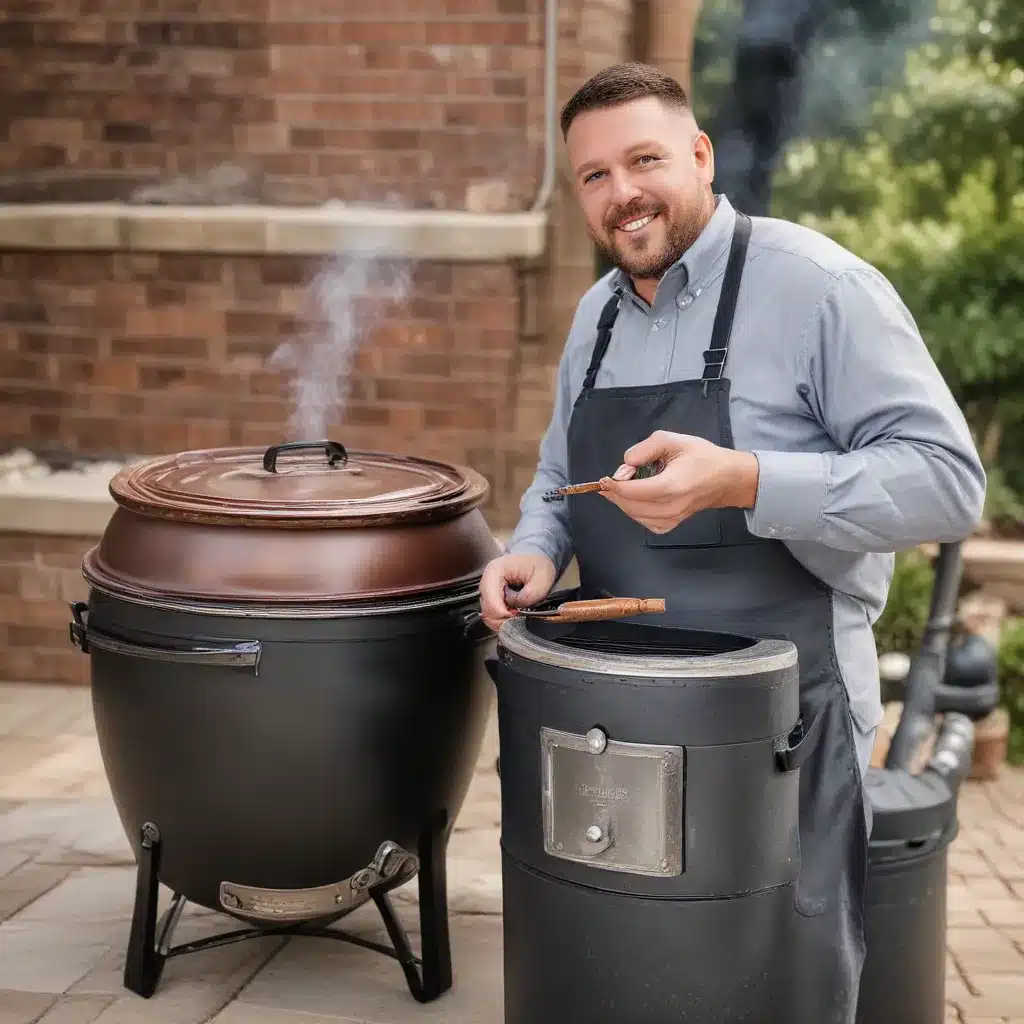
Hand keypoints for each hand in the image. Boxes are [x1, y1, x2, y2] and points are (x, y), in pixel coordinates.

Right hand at [479, 552, 557, 630]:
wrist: (536, 560)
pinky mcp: (491, 598)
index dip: (504, 614)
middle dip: (504, 619)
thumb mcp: (542, 578)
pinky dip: (503, 619)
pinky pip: (493, 615)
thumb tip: (517, 608)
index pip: (491, 601)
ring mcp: (488, 591)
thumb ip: (530, 594)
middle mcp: (486, 581)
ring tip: (519, 615)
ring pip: (488, 615)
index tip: (519, 615)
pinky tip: (515, 614)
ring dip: (504, 620)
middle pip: (487, 611)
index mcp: (495, 571)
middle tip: (520, 618)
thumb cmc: (538, 565)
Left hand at [599, 430, 758, 533]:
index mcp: (672, 486)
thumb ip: (644, 449)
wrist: (725, 479)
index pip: (632, 492)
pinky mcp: (669, 525)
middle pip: (629, 505)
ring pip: (633, 514)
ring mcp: (670, 519)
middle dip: (616, 491)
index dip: (613, 485)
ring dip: (624, 500)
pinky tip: (639, 497)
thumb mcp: (672, 440)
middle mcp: (670, 507)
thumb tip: (625, 465)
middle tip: (620, 476)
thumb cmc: (701, 457)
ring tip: (630, 484)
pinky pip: (642, 521)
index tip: (605, 478)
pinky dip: (634, 510)